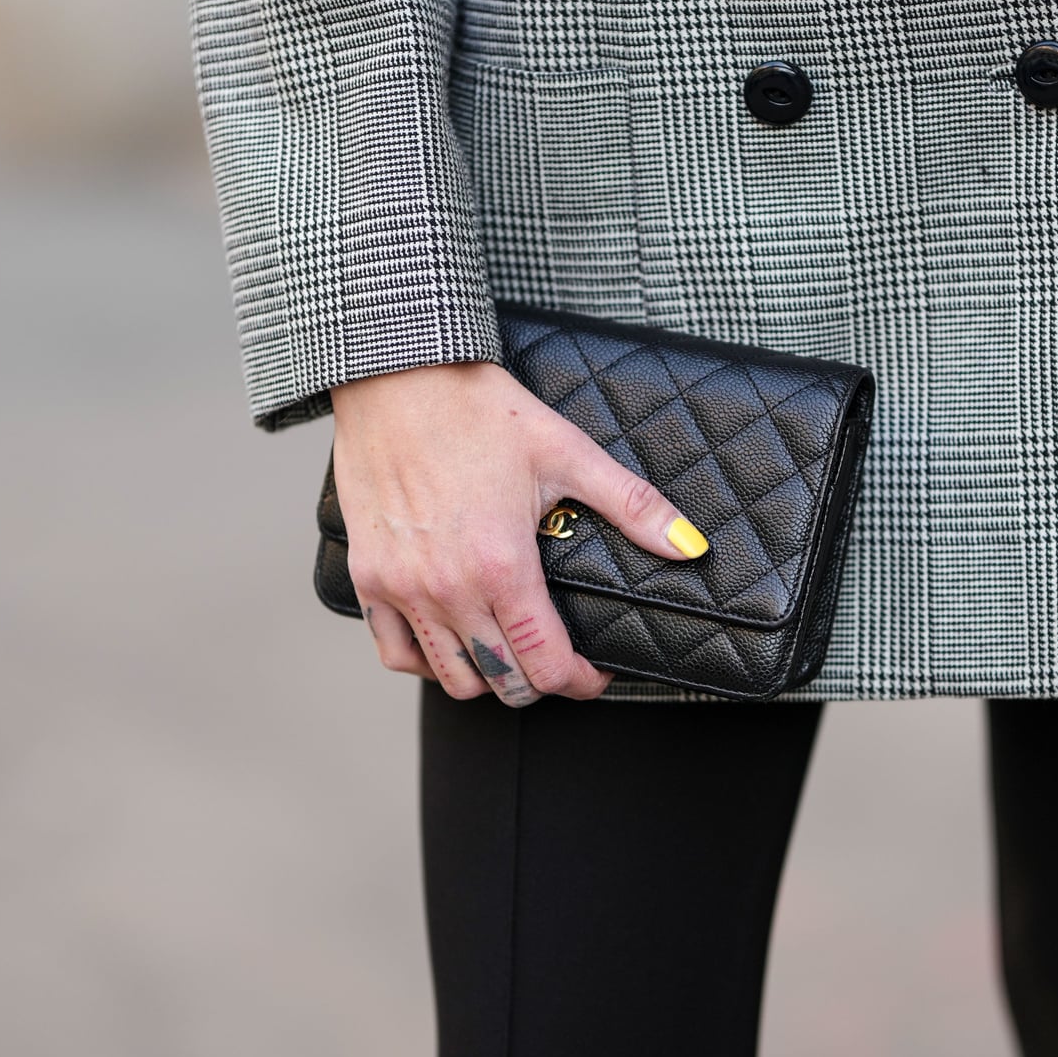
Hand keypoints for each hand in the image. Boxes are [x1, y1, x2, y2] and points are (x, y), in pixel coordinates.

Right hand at [329, 360, 707, 705]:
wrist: (395, 374)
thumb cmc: (477, 409)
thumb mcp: (567, 452)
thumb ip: (632, 505)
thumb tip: (689, 545)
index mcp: (502, 565)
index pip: (546, 665)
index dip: (580, 682)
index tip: (594, 673)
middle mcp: (448, 588)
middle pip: (502, 682)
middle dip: (540, 682)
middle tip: (558, 660)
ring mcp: (402, 587)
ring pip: (451, 678)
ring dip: (488, 677)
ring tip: (510, 652)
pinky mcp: (369, 577)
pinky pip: (396, 652)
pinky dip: (428, 661)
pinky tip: (453, 641)